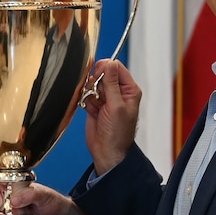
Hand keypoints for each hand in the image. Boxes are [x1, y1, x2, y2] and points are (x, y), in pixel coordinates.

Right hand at [80, 59, 139, 176]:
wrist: (106, 151)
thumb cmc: (117, 134)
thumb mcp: (116, 106)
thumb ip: (112, 83)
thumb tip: (109, 63)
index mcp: (129, 89)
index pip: (116, 67)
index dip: (105, 69)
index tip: (98, 77)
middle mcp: (118, 91)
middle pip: (102, 73)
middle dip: (96, 83)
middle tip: (99, 95)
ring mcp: (106, 98)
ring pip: (92, 83)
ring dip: (90, 93)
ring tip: (97, 106)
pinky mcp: (95, 104)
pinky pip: (86, 94)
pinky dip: (86, 101)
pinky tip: (92, 111)